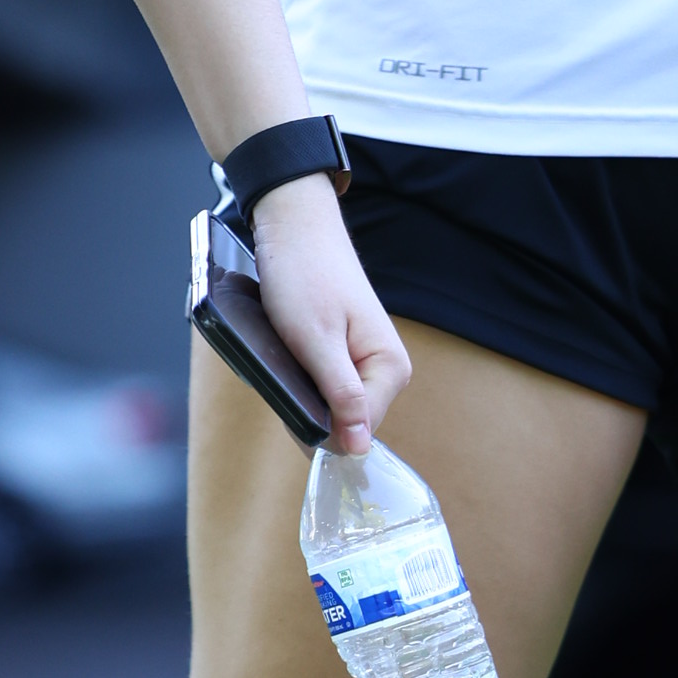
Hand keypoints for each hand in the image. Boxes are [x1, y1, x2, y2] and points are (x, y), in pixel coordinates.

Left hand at [250, 184, 410, 451]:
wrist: (295, 227)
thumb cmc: (305, 277)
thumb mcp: (317, 342)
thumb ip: (342, 396)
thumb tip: (361, 449)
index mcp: (391, 369)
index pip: (357, 433)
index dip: (319, 427)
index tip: (289, 399)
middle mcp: (387, 369)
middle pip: (345, 423)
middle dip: (310, 408)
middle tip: (286, 368)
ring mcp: (367, 361)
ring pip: (331, 405)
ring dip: (302, 392)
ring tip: (288, 355)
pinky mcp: (348, 354)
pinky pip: (324, 386)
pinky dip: (301, 377)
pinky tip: (289, 353)